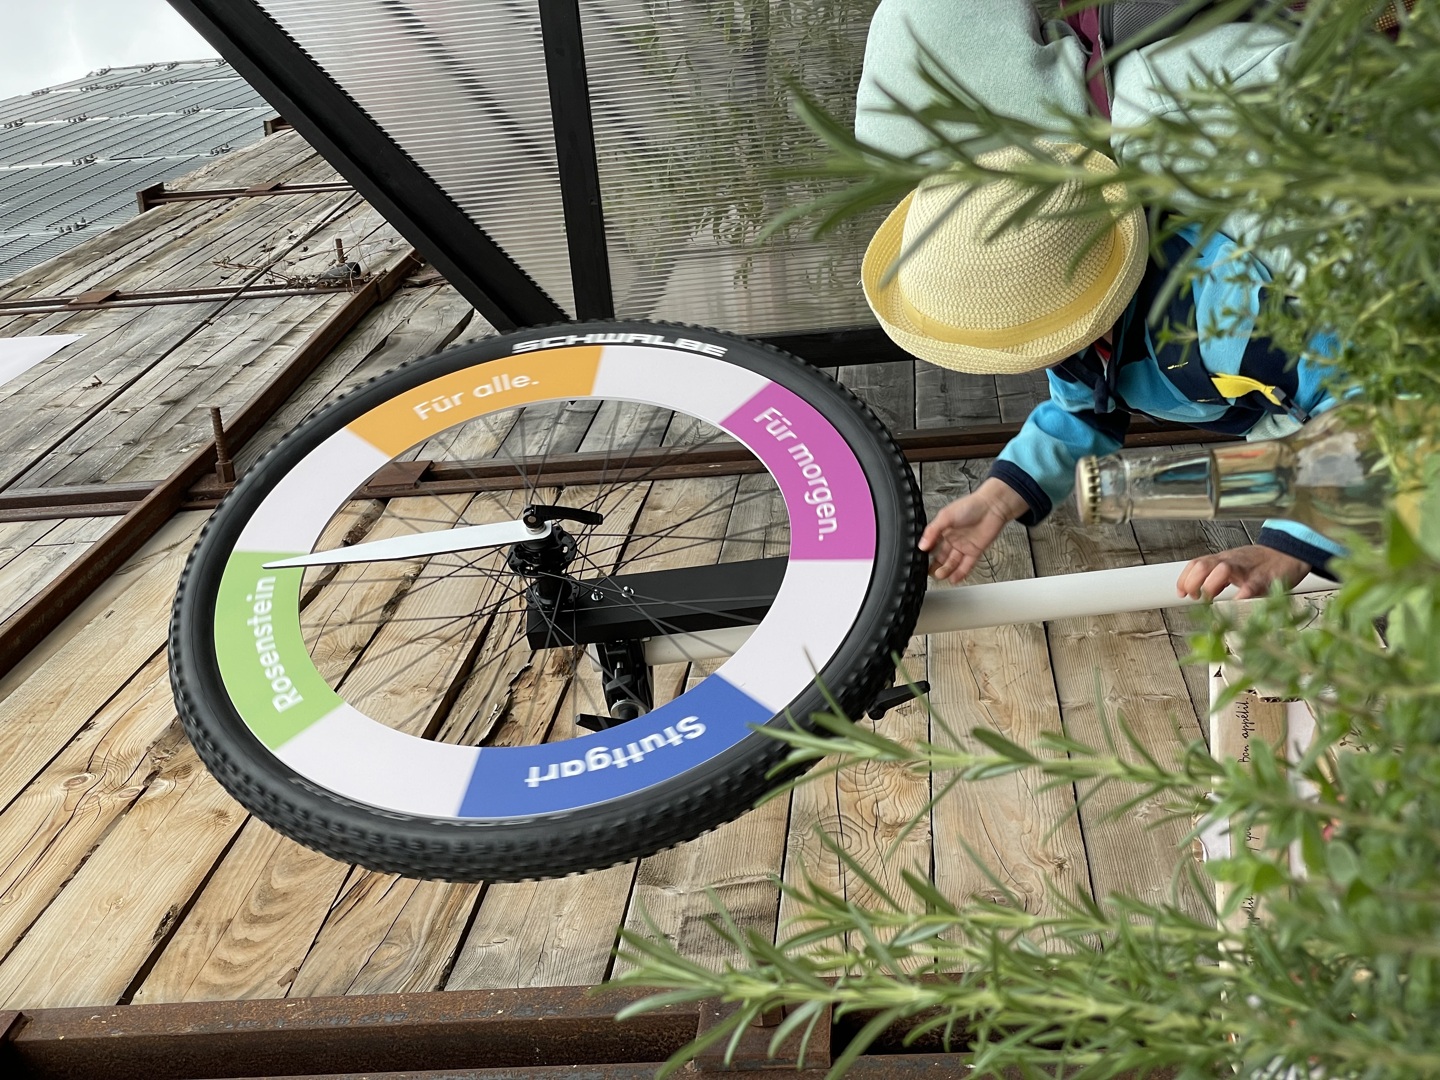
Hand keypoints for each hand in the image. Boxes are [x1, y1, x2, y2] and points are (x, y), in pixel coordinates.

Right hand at [919, 478, 1028, 583]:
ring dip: (946, 570)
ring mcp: (964, 546)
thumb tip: (922, 545)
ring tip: (941, 575)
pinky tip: (954, 578)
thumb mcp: (946, 516)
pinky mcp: (975, 551)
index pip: (932, 544)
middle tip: (930, 572)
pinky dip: (960, 572)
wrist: (993, 507)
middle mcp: (953, 538)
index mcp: (943, 529)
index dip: (926, 553)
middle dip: (935, 565)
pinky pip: (966, 565)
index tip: (920, 561)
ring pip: (953, 562)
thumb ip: (933, 531)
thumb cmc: (971, 506)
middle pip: (941, 556)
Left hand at [1176, 544, 1310, 600]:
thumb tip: (1199, 594)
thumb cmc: (1261, 563)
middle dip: (1193, 582)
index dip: (1184, 578)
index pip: (1196, 564)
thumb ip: (1216, 579)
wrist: (1290, 553)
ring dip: (1211, 586)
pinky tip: (1235, 602)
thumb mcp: (1235, 567)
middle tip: (1195, 597)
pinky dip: (1241, 595)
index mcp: (1223, 560)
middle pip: (1203, 565)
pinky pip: (1251, 586)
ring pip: (1223, 570)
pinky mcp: (1264, 579)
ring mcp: (1247, 569)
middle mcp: (1231, 562)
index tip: (1181, 593)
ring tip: (1209, 599)